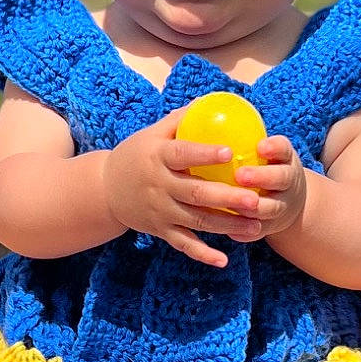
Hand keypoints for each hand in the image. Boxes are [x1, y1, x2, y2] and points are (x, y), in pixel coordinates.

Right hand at [100, 110, 268, 267]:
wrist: (105, 189)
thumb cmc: (136, 154)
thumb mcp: (152, 133)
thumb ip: (181, 119)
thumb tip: (211, 101)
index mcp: (158, 157)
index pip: (183, 154)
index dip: (205, 154)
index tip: (229, 152)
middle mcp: (159, 186)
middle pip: (196, 193)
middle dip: (228, 198)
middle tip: (255, 199)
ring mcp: (159, 211)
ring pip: (196, 221)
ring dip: (227, 226)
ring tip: (255, 227)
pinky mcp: (160, 230)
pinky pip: (183, 244)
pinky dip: (202, 254)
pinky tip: (223, 260)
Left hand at [233, 135, 309, 239]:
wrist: (286, 198)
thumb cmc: (261, 164)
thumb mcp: (262, 149)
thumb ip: (239, 132)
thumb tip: (200, 105)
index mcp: (284, 159)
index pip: (283, 149)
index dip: (274, 148)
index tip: (259, 145)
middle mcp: (288, 182)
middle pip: (281, 179)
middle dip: (262, 177)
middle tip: (241, 175)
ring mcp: (282, 206)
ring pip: (271, 209)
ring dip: (252, 208)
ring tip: (233, 206)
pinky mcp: (271, 227)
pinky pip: (259, 232)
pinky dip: (246, 233)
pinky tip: (231, 233)